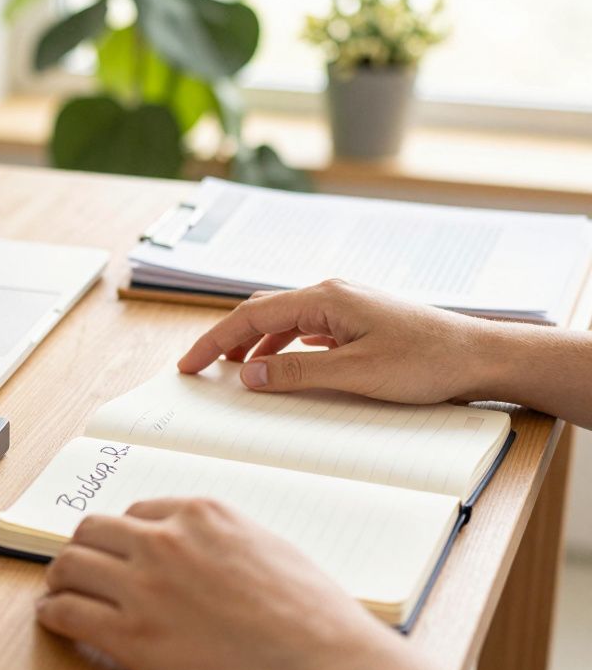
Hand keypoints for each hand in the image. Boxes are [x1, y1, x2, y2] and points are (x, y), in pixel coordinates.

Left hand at [35, 498, 511, 669]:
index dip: (122, 535)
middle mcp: (164, 541)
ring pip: (70, 565)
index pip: (136, 512)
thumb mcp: (269, 546)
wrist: (323, 665)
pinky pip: (67, 613)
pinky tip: (55, 620)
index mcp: (201, 514)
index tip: (116, 550)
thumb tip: (200, 546)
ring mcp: (144, 586)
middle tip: (80, 567)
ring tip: (61, 592)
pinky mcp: (131, 635)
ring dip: (61, 578)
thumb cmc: (313, 615)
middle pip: (93, 530)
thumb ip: (222, 539)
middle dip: (85, 549)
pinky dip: (53, 615)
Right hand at [177, 280, 494, 403]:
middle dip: (228, 339)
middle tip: (203, 368)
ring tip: (237, 374)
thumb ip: (297, 373)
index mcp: (325, 298)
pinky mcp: (359, 321)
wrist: (481, 356)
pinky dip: (284, 348)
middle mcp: (331, 294)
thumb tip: (249, 376)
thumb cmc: (426, 361)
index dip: (214, 340)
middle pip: (262, 311)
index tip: (189, 364)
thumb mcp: (356, 374)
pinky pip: (307, 330)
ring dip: (256, 346)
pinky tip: (282, 366)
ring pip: (284, 321)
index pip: (251, 315)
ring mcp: (346, 306)